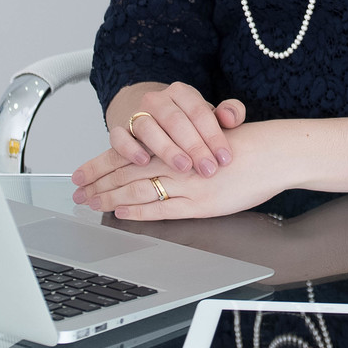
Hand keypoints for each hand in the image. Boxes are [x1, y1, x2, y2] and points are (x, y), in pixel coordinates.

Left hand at [72, 120, 287, 219]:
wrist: (272, 152)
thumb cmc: (244, 144)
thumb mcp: (208, 135)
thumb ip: (182, 145)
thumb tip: (156, 154)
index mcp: (176, 142)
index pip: (128, 152)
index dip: (101, 163)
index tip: (80, 172)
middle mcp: (176, 160)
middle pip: (125, 170)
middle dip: (97, 181)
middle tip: (75, 191)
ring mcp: (185, 183)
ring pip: (137, 189)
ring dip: (110, 197)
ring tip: (90, 203)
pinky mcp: (198, 203)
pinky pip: (160, 208)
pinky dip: (137, 210)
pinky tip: (120, 211)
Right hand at [89, 82, 246, 183]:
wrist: (151, 116)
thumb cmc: (187, 122)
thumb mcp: (209, 115)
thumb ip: (229, 113)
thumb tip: (232, 117)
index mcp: (182, 92)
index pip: (199, 112)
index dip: (214, 135)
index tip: (225, 158)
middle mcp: (157, 100)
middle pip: (175, 120)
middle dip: (194, 146)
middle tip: (208, 169)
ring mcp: (136, 113)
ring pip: (149, 128)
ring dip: (166, 149)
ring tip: (183, 167)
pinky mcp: (120, 129)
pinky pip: (120, 137)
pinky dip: (130, 149)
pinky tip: (143, 162)